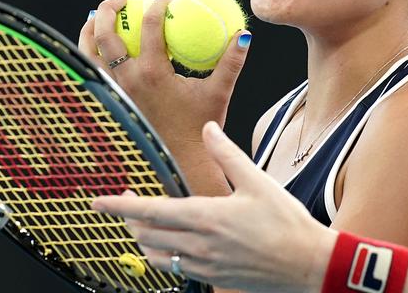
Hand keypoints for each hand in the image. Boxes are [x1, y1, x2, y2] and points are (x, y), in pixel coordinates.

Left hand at [78, 0, 250, 151]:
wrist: (179, 159)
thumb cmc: (200, 126)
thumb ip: (232, 61)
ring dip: (90, 29)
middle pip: (106, 34)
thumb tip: (244, 34)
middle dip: (110, 9)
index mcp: (153, 72)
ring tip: (98, 15)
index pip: (149, 26)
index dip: (158, 6)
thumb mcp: (219, 91)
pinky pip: (93, 71)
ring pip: (89, 53)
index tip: (167, 0)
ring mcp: (114, 91)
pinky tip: (99, 46)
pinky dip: (91, 53)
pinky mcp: (110, 101)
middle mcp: (127, 80)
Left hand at [93, 122, 334, 292]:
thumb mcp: (258, 181)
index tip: (98, 202)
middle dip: (129, 219)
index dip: (120, 206)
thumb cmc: (287, 222)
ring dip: (144, 239)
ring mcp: (204, 266)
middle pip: (146, 234)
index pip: (151, 211)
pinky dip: (163, 256)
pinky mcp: (213, 280)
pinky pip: (175, 269)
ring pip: (157, 255)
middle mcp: (199, 244)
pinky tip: (170, 246)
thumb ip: (227, 154)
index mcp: (207, 216)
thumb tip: (207, 128)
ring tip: (143, 224)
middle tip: (125, 203)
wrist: (308, 264)